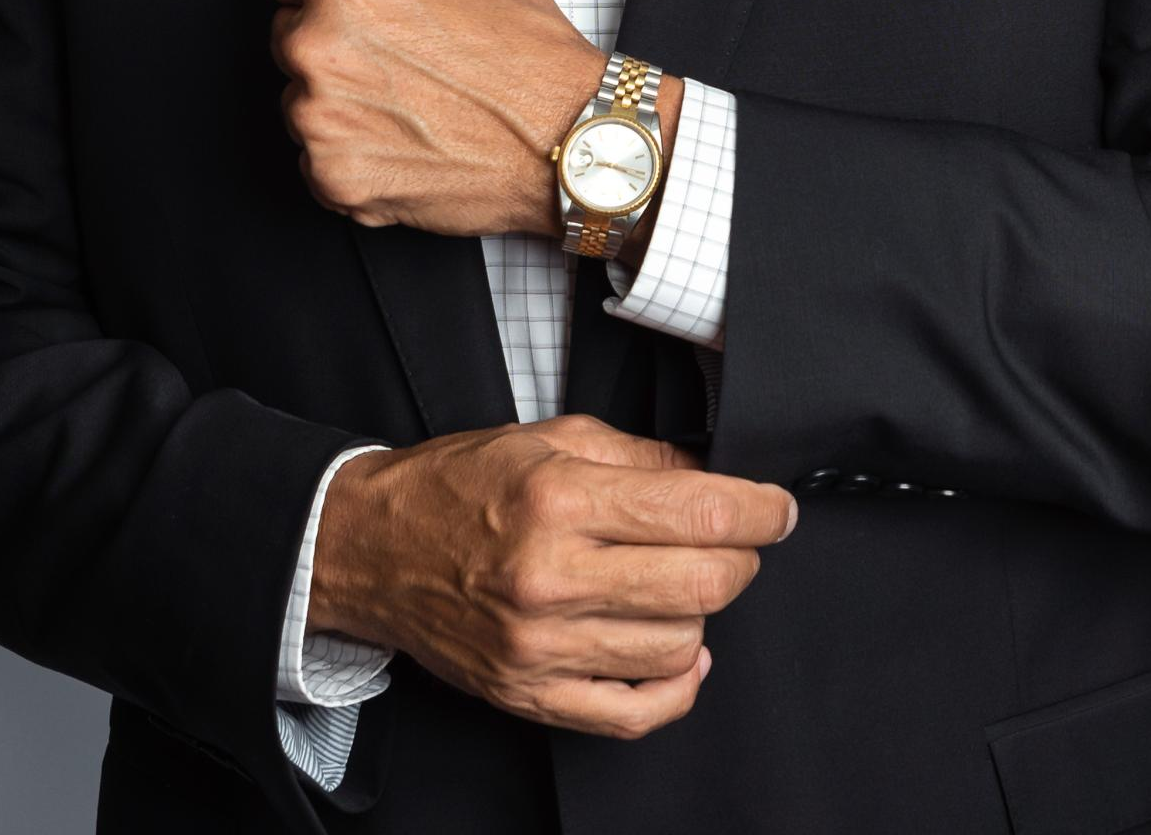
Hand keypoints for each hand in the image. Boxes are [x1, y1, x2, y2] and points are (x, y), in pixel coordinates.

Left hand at [264, 0, 631, 237]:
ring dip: (341, 95)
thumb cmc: (528, 50)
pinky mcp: (332, 178)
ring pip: (302, 95)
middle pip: (289, 29)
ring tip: (413, 95)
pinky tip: (408, 135)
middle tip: (403, 49)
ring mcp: (319, 120)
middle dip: (334, 33)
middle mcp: (317, 48)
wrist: (566, 141)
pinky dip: (353, 148)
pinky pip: (318, 153)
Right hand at [307, 415, 796, 737]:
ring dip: (702, 613)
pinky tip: (682, 654)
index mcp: (560, 498)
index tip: (779, 509)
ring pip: (679, 646)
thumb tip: (713, 477)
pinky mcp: (530, 694)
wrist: (372, 548)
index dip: (760, 512)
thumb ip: (639, 456)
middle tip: (740, 539)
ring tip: (681, 582)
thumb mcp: (550, 437)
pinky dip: (676, 688)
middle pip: (703, 584)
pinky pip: (633, 713)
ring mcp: (541, 646)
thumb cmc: (459, 485)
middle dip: (742, 558)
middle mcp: (552, 576)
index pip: (699, 514)